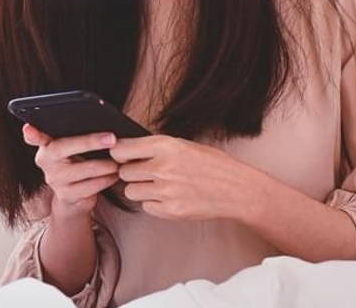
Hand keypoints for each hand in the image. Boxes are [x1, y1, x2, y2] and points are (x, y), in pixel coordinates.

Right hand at [22, 123, 120, 218]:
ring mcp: (55, 180)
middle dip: (91, 141)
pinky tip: (115, 174)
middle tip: (112, 138)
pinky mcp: (67, 195)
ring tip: (119, 159)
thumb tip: (101, 127)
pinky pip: (92, 186)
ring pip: (85, 169)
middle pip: (66, 147)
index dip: (32, 133)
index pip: (36, 137)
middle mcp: (46, 162)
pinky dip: (108, 179)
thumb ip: (76, 136)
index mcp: (46, 145)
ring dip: (107, 164)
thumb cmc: (77, 163)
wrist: (73, 198)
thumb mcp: (73, 149)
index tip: (28, 128)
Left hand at [109, 135, 267, 221]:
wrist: (236, 189)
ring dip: (140, 189)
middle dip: (131, 172)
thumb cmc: (214, 165)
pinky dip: (153, 203)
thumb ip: (157, 148)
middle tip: (144, 172)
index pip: (121, 149)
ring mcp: (165, 191)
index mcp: (166, 146)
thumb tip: (129, 149)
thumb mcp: (185, 145)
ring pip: (131, 191)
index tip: (121, 155)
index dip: (119, 153)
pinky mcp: (170, 210)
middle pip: (124, 172)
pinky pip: (146, 207)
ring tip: (157, 185)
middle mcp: (162, 167)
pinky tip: (168, 197)